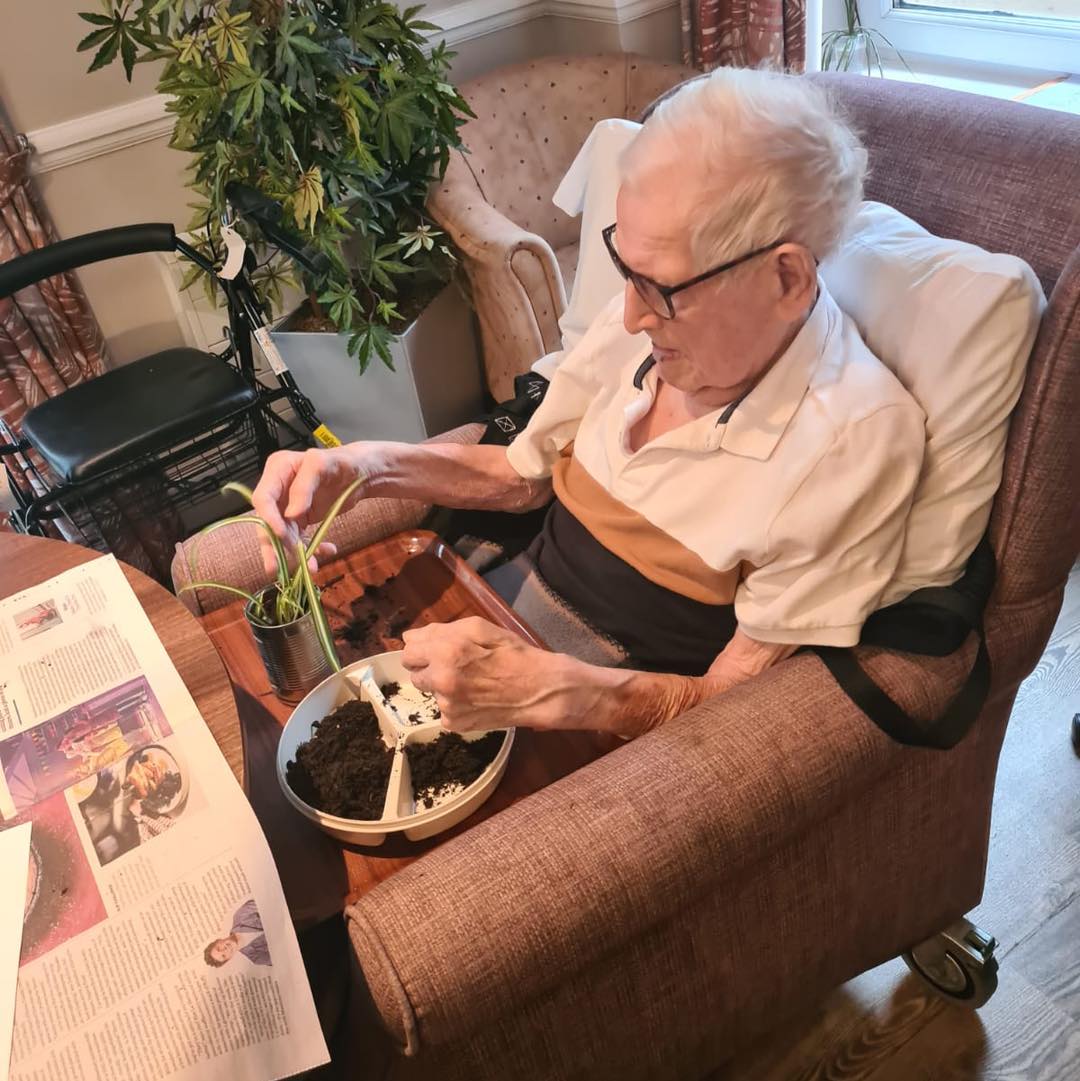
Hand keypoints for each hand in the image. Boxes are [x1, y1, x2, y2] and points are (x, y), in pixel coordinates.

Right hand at [250, 446, 369, 574]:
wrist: (361, 472)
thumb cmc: (342, 461)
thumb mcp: (323, 465)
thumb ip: (304, 486)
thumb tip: (291, 514)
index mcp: (277, 471)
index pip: (263, 499)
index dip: (269, 519)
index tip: (282, 535)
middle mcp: (278, 490)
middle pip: (268, 522)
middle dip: (275, 545)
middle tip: (277, 568)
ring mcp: (288, 506)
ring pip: (283, 535)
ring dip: (295, 553)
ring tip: (310, 567)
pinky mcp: (300, 519)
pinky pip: (300, 538)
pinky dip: (312, 548)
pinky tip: (327, 550)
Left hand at [401, 617, 609, 732]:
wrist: (539, 690)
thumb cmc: (512, 653)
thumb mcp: (479, 629)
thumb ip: (439, 631)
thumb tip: (409, 637)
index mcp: (445, 653)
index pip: (408, 653)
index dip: (422, 650)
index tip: (437, 651)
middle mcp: (441, 681)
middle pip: (415, 675)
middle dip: (430, 669)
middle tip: (457, 666)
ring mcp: (447, 706)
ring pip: (431, 693)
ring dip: (443, 687)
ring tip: (471, 682)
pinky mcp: (455, 724)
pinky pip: (443, 710)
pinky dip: (455, 704)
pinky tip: (476, 698)